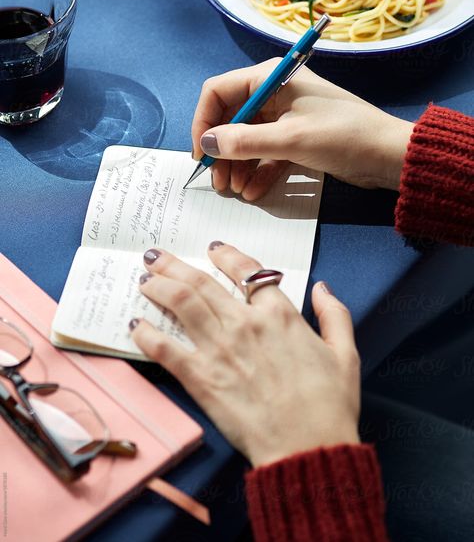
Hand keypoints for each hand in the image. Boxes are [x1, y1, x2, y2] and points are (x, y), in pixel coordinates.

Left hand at [131, 243, 360, 467]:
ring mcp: (220, 349)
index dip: (227, 255)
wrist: (308, 448)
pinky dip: (148, 334)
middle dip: (175, 265)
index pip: (247, 271)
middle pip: (202, 282)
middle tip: (157, 257)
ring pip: (181, 304)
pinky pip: (167, 349)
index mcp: (279, 315)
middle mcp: (245, 324)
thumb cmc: (329, 404)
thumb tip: (322, 287)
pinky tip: (136, 325)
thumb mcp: (345, 354)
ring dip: (160, 287)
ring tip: (146, 280)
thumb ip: (334, 315)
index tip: (213, 249)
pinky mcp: (202, 379)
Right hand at [191, 60, 413, 199]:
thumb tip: (207, 144)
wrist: (389, 155)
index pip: (219, 91)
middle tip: (219, 183)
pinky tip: (253, 191)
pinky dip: (258, 170)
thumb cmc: (342, 136)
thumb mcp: (290, 139)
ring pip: (247, 139)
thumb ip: (244, 141)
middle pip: (231, 119)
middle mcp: (274, 92)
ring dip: (238, 166)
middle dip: (222, 151)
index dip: (204, 122)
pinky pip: (266, 153)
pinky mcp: (295, 138)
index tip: (202, 154)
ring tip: (236, 192)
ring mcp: (285, 117)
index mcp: (270, 77)